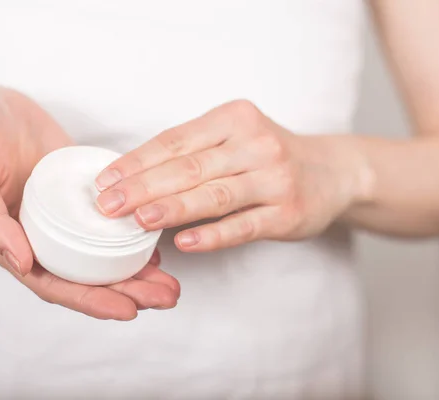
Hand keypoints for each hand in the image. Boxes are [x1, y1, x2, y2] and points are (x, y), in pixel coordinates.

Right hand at [0, 82, 178, 319]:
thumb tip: (21, 262)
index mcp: (12, 243)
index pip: (55, 284)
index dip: (91, 301)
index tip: (129, 310)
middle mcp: (40, 237)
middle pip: (87, 276)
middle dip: (128, 292)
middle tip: (168, 297)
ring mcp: (62, 216)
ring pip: (101, 253)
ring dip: (136, 270)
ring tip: (171, 281)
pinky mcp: (78, 192)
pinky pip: (107, 220)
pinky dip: (131, 235)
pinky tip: (155, 243)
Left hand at [94, 100, 371, 251]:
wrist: (333, 172)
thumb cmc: (266, 155)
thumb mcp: (233, 138)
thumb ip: (192, 153)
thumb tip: (131, 179)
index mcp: (234, 119)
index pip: (175, 140)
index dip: (137, 161)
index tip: (105, 180)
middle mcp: (256, 144)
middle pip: (190, 167)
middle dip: (143, 187)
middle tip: (108, 205)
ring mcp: (274, 179)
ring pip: (214, 195)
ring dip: (172, 208)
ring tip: (137, 220)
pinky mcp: (287, 213)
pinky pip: (244, 225)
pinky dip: (212, 235)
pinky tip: (184, 242)